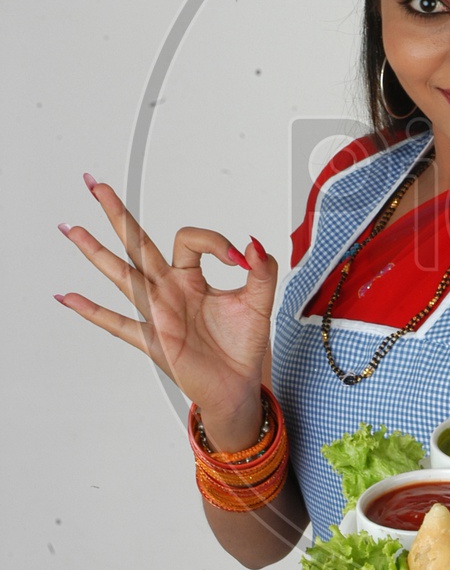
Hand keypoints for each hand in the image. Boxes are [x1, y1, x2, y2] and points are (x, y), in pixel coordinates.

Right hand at [56, 176, 276, 429]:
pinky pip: (116, 323)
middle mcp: (167, 290)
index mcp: (191, 278)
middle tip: (96, 184)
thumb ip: (261, 270)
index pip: (189, 240)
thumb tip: (254, 243)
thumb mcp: (259, 302)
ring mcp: (156, 312)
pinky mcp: (152, 339)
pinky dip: (91, 310)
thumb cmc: (241, 345)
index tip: (238, 258)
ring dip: (95, 251)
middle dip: (117, 213)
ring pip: (121, 274)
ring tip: (72, 228)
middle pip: (137, 244)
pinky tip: (68, 297)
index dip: (215, 242)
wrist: (237, 385)